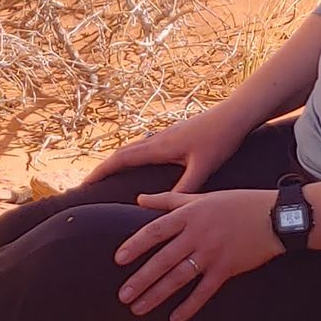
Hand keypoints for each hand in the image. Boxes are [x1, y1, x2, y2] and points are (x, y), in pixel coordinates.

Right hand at [88, 106, 245, 195]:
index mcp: (159, 147)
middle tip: (88, 184)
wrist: (235, 115)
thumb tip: (165, 206)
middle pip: (122, 154)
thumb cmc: (221, 139)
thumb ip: (185, 186)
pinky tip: (139, 167)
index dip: (101, 172)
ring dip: (117, 162)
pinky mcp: (175, 135)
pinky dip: (133, 158)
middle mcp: (157, 139)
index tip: (84, 184)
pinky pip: (145, 148)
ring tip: (107, 178)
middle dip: (103, 169)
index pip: (121, 159)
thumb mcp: (203, 167)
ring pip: (133, 149)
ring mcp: (165, 136)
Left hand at [116, 188, 278, 320]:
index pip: (156, 231)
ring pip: (179, 278)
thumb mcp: (201, 197)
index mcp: (189, 215)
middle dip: (141, 279)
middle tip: (123, 296)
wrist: (274, 217)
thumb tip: (139, 199)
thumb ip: (168, 200)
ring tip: (138, 308)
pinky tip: (174, 318)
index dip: (136, 245)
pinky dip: (189, 306)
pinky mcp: (226, 269)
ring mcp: (212, 253)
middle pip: (163, 260)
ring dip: (157, 295)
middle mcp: (198, 234)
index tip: (119, 259)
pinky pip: (204, 291)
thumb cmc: (236, 204)